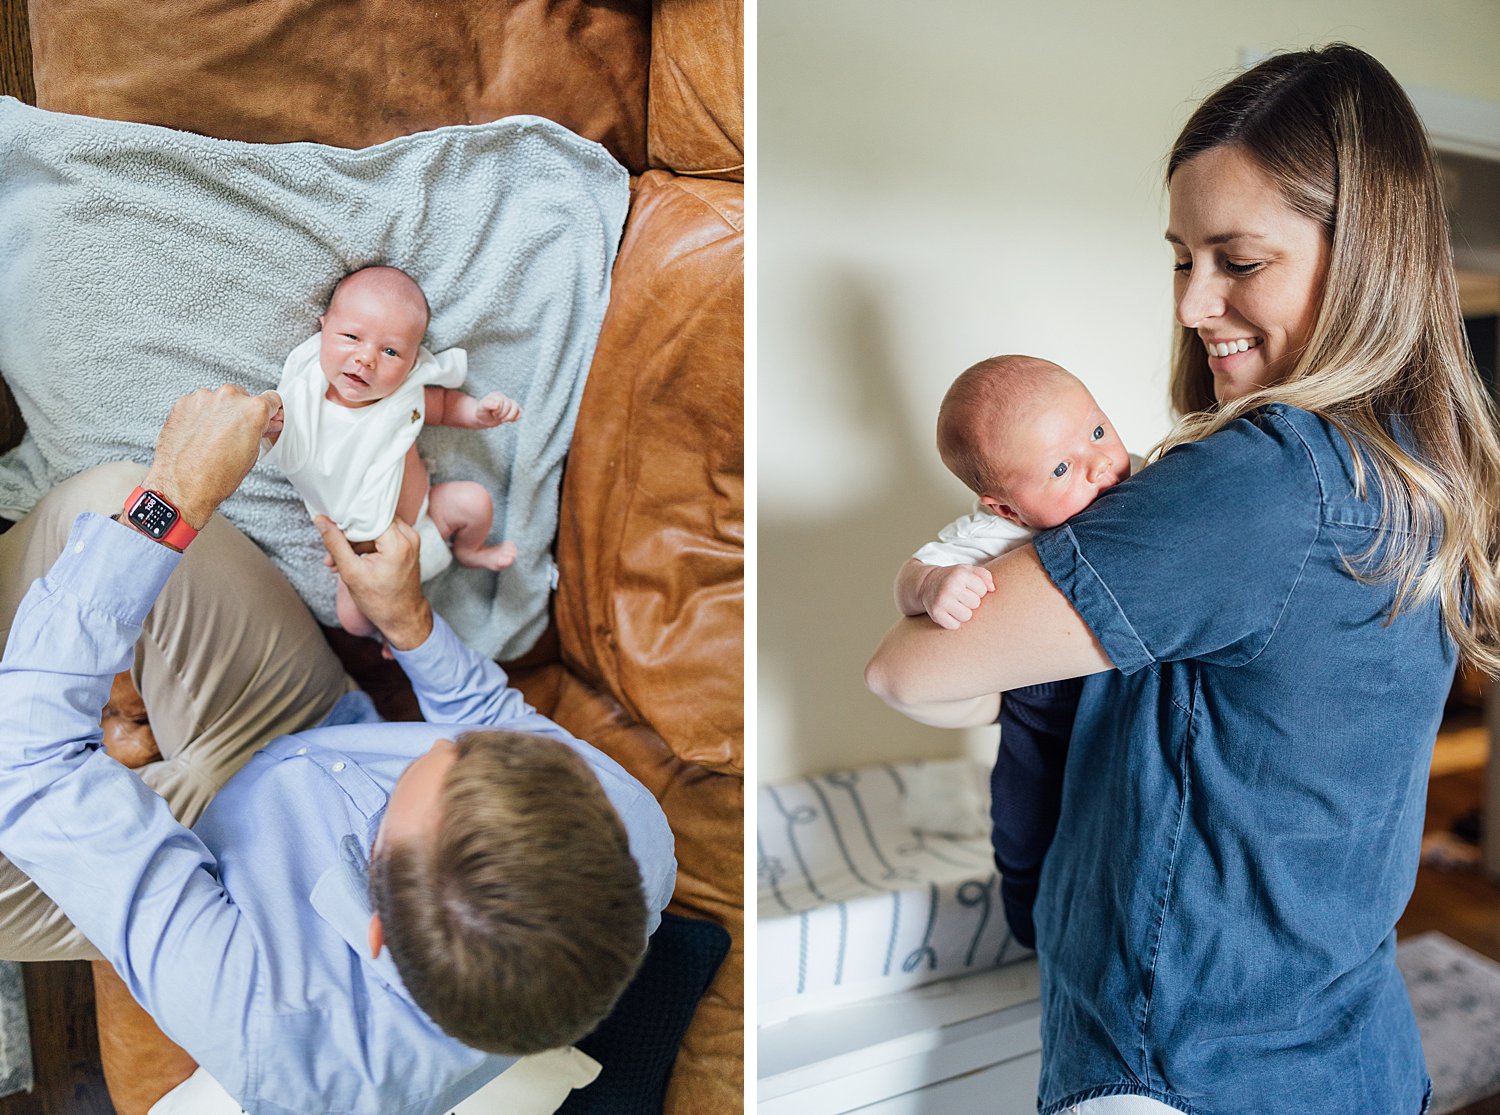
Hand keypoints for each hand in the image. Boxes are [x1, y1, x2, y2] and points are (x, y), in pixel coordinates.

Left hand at [140, 386, 282, 527]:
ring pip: (219, 400)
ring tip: (213, 438)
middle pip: (243, 397)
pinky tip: (199, 435)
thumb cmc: (215, 476)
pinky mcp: (184, 403)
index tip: (265, 416)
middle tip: (236, 433)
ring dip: (219, 413)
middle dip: (241, 413)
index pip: (271, 399)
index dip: (270, 411)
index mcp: (252, 410)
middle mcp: (229, 398)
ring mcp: (204, 398)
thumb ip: (258, 431)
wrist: (182, 485)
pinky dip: (200, 415)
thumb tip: (260, 424)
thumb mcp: (251, 454)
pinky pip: (198, 404)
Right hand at [315, 516, 432, 650]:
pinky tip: (350, 561)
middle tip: (331, 553)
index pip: (368, 516)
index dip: (346, 521)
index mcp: (397, 542)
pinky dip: (365, 547)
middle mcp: (408, 536)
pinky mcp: (407, 545)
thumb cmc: (381, 601)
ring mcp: (410, 540)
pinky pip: (382, 537)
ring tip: (336, 562)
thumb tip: (321, 521)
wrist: (403, 617)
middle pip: (371, 521)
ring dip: (354, 543)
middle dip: (348, 535)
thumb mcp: (351, 572)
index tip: (329, 527)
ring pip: (374, 529)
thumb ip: (335, 544)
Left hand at [474, 391, 521, 426]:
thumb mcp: (482, 408)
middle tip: (495, 416)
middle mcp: (504, 398)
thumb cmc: (482, 412)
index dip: (499, 410)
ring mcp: (509, 404)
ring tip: (502, 419)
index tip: (492, 413)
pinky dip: (515, 418)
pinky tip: (508, 420)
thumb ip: (488, 404)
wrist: (483, 418)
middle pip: (510, 405)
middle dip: (502, 414)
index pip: (503, 402)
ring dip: (509, 417)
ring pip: (516, 408)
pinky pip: (519, 412)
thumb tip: (497, 404)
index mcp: (497, 395)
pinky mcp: (512, 410)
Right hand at [921, 564, 995, 629]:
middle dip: (970, 602)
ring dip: (963, 613)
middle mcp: (950, 586)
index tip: (968, 588)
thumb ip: (984, 575)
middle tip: (961, 597)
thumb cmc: (953, 578)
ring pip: (966, 616)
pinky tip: (948, 613)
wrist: (927, 584)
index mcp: (960, 574)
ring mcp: (942, 600)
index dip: (978, 591)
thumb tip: (992, 589)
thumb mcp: (968, 570)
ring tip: (956, 605)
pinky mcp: (935, 613)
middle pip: (975, 604)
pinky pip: (954, 625)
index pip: (983, 590)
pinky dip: (953, 622)